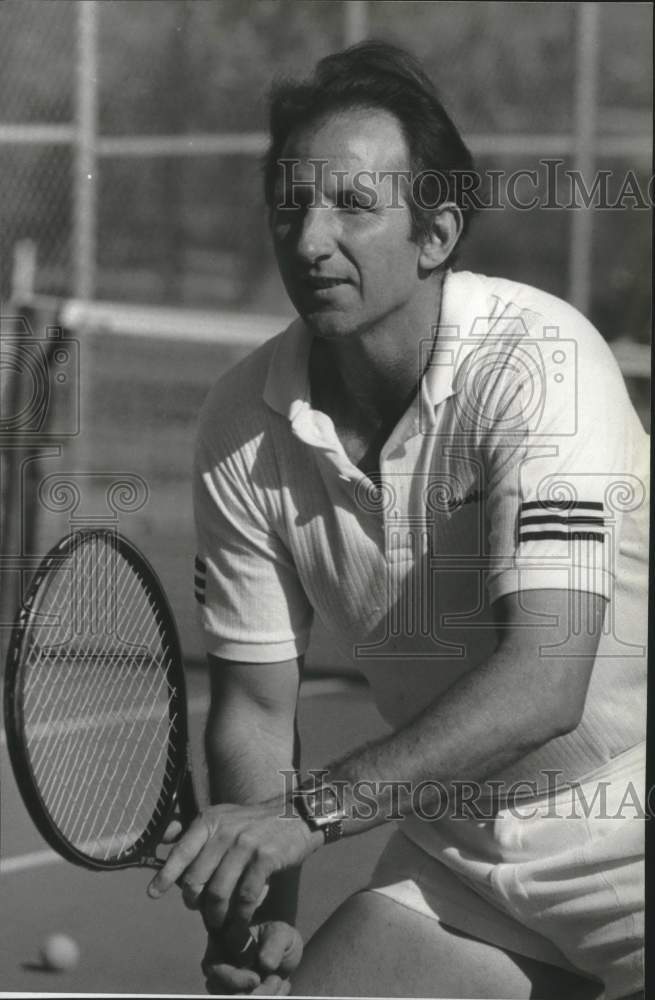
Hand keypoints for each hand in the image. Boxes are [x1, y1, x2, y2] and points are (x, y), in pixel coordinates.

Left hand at [147, 799, 321, 926]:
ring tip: (219, 925)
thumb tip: (163, 841)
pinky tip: (240, 923)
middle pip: (197, 879)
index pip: (181, 852)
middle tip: (200, 912)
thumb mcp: (223, 817)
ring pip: (219, 893)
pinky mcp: (266, 858)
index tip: (152, 894)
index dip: (164, 876)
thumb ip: (194, 831)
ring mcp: (246, 845)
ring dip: (216, 916)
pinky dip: (240, 916)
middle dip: (194, 902)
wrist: (296, 815)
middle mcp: (225, 831)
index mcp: (210, 820)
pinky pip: (246, 897)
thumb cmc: (254, 823)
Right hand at [202, 922, 302, 994]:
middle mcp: (219, 970)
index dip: (234, 979)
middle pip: (225, 994)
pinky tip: (281, 987)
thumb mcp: (280, 934)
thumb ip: (273, 945)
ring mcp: (227, 986)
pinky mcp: (239, 995)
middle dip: (255, 993)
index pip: (215, 970)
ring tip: (279, 981)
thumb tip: (265, 963)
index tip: (256, 979)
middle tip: (276, 980)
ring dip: (264, 996)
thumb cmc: (277, 937)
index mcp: (221, 947)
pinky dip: (270, 998)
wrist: (285, 952)